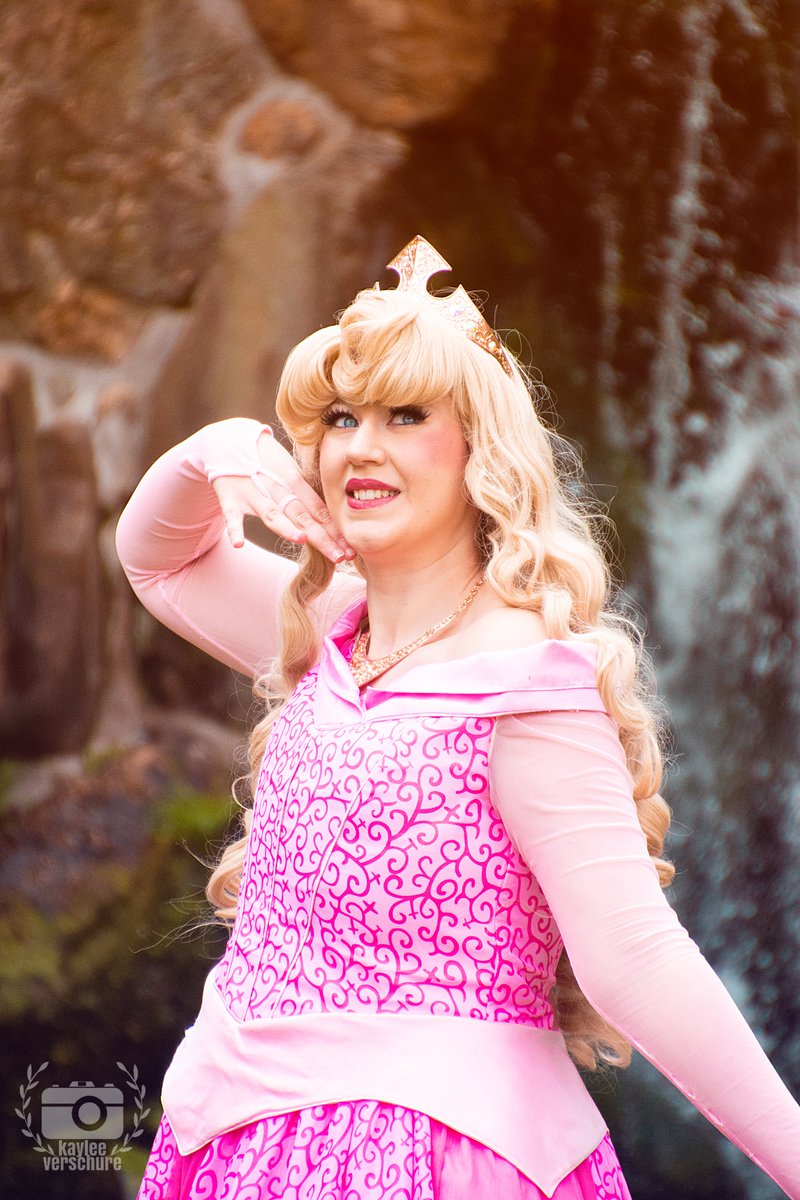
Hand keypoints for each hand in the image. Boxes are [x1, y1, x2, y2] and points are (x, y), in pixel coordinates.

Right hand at [213, 430, 354, 563]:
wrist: (228, 440)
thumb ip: (304, 494)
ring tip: (302, 540)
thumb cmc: (265, 460)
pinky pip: (232, 516)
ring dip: (287, 527)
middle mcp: (277, 489)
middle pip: (303, 517)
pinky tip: (239, 544)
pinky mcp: (231, 498)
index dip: (335, 531)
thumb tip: (327, 518)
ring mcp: (253, 494)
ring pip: (273, 514)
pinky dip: (234, 529)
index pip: (319, 510)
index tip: (351, 549)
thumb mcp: (289, 471)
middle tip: (341, 556)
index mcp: (294, 482)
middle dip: (322, 538)